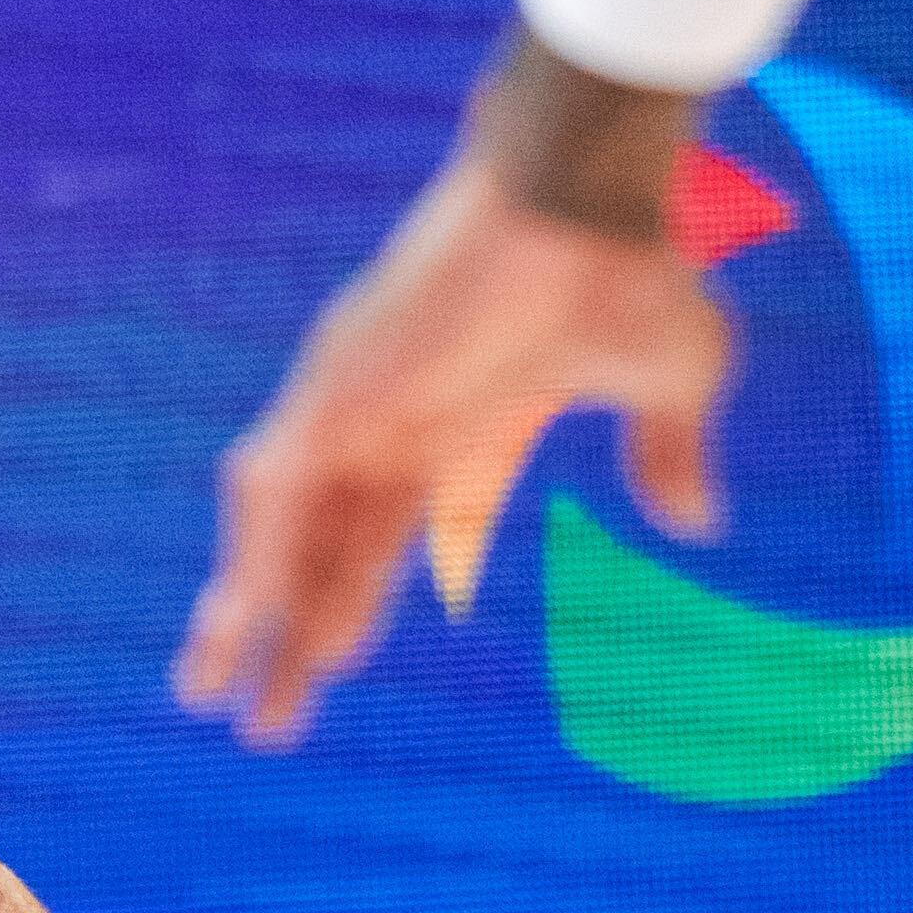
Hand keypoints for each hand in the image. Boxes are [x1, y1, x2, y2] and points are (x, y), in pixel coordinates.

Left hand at [176, 152, 729, 744]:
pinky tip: (237, 616)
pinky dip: (254, 551)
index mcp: (457, 427)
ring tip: (216, 697)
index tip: (331, 667)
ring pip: (278, 524)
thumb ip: (668, 452)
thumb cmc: (633, 265)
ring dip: (248, 610)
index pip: (380, 535)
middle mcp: (390, 419)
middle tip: (259, 723)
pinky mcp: (340, 381)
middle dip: (288, 634)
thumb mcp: (671, 382)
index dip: (349, 603)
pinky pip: (276, 480)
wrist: (593, 188)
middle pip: (317, 548)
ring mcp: (356, 398)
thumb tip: (696, 523)